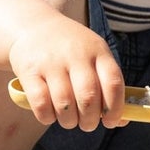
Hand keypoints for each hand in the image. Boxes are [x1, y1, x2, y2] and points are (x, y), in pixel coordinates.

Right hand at [7, 16, 126, 130]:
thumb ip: (108, 85)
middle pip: (88, 97)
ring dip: (69, 121)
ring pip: (64, 104)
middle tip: (87, 123)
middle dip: (90, 120)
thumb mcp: (94, 56)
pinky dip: (47, 117)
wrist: (33, 26)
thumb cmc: (71, 49)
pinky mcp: (29, 71)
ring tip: (69, 120)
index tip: (110, 121)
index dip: (115, 108)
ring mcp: (51, 62)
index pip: (113, 83)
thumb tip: (120, 121)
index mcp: (98, 51)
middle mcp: (76, 55)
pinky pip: (41, 104)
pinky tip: (50, 114)